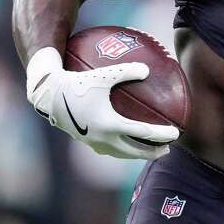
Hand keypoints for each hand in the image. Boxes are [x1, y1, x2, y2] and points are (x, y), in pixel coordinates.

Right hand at [26, 47, 178, 159]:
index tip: (176, 134)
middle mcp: (103, 138)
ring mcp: (93, 142)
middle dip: (152, 152)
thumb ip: (127, 71)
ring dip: (136, 154)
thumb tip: (148, 70)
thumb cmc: (77, 81)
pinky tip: (125, 141)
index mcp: (110, 125)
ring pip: (120, 153)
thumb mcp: (104, 74)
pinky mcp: (86, 141)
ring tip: (149, 150)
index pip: (143, 133)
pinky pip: (108, 149)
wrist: (48, 95)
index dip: (161, 134)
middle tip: (168, 149)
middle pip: (134, 151)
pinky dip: (122, 149)